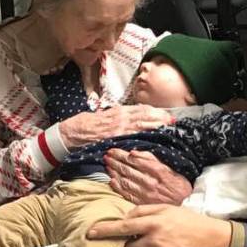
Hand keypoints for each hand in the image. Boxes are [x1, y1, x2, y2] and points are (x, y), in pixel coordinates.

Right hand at [59, 104, 173, 149]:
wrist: (72, 132)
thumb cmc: (87, 125)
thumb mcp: (105, 117)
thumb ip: (119, 117)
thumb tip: (133, 117)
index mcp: (119, 112)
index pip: (142, 110)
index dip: (155, 112)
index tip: (167, 115)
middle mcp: (120, 117)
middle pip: (145, 116)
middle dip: (160, 118)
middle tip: (173, 121)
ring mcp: (118, 127)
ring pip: (141, 124)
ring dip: (155, 124)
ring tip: (168, 127)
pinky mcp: (114, 136)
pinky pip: (131, 135)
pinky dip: (142, 134)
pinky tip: (152, 137)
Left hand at [88, 204, 230, 246]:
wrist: (209, 240)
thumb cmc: (186, 221)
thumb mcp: (166, 208)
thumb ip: (143, 211)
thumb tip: (124, 217)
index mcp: (154, 223)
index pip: (123, 227)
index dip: (104, 230)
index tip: (90, 233)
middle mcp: (153, 242)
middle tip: (115, 246)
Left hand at [104, 148, 192, 204]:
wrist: (187, 206)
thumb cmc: (179, 187)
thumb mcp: (171, 170)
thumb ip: (153, 161)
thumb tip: (134, 154)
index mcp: (158, 172)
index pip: (135, 160)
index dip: (122, 155)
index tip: (113, 150)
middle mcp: (150, 182)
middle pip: (128, 169)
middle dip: (115, 161)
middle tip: (107, 156)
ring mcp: (145, 194)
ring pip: (125, 180)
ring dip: (114, 172)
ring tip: (107, 165)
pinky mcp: (143, 204)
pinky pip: (127, 194)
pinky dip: (118, 187)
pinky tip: (112, 181)